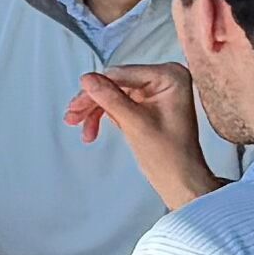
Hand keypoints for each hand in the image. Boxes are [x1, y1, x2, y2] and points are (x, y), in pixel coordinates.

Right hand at [62, 62, 213, 204]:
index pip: (122, 75)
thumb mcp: (135, 124)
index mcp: (171, 76)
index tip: (76, 102)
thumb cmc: (170, 156)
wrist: (180, 179)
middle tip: (73, 116)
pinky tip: (92, 129)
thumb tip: (87, 79)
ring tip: (82, 128)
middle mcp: (165, 78)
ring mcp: (156, 89)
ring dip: (95, 111)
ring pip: (113, 93)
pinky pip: (118, 102)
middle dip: (93, 103)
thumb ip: (110, 98)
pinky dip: (104, 115)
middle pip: (115, 83)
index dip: (95, 89)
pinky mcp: (148, 101)